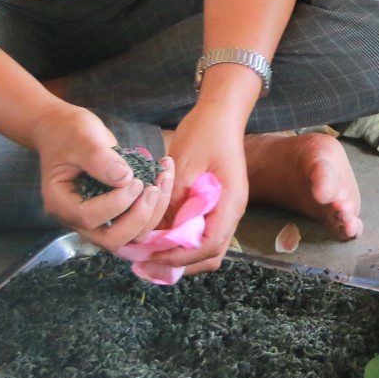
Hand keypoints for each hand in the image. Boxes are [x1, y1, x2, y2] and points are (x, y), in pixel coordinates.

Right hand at [35, 103, 172, 251]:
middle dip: (138, 217)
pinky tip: (165, 176)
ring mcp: (98, 219)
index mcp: (61, 204)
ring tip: (164, 177)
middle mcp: (78, 219)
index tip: (135, 181)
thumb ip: (99, 158)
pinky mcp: (116, 213)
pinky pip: (139, 221)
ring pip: (130, 235)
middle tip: (153, 188)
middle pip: (112, 239)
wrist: (68, 131)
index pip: (89, 218)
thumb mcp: (82, 138)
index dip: (116, 204)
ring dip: (153, 212)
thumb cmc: (69, 132)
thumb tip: (125, 179)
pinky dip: (156, 205)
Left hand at [151, 103, 250, 277]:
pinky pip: (203, 233)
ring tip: (150, 256)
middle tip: (146, 265)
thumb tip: (157, 235)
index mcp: (230, 203)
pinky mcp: (217, 205)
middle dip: (179, 263)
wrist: (220, 112)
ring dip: (181, 256)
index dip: (179, 256)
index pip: (208, 245)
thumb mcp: (183, 166)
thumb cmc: (204, 133)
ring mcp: (227, 209)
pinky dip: (183, 242)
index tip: (151, 256)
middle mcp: (232, 212)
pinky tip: (160, 238)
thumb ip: (174, 202)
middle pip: (210, 254)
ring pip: (208, 248)